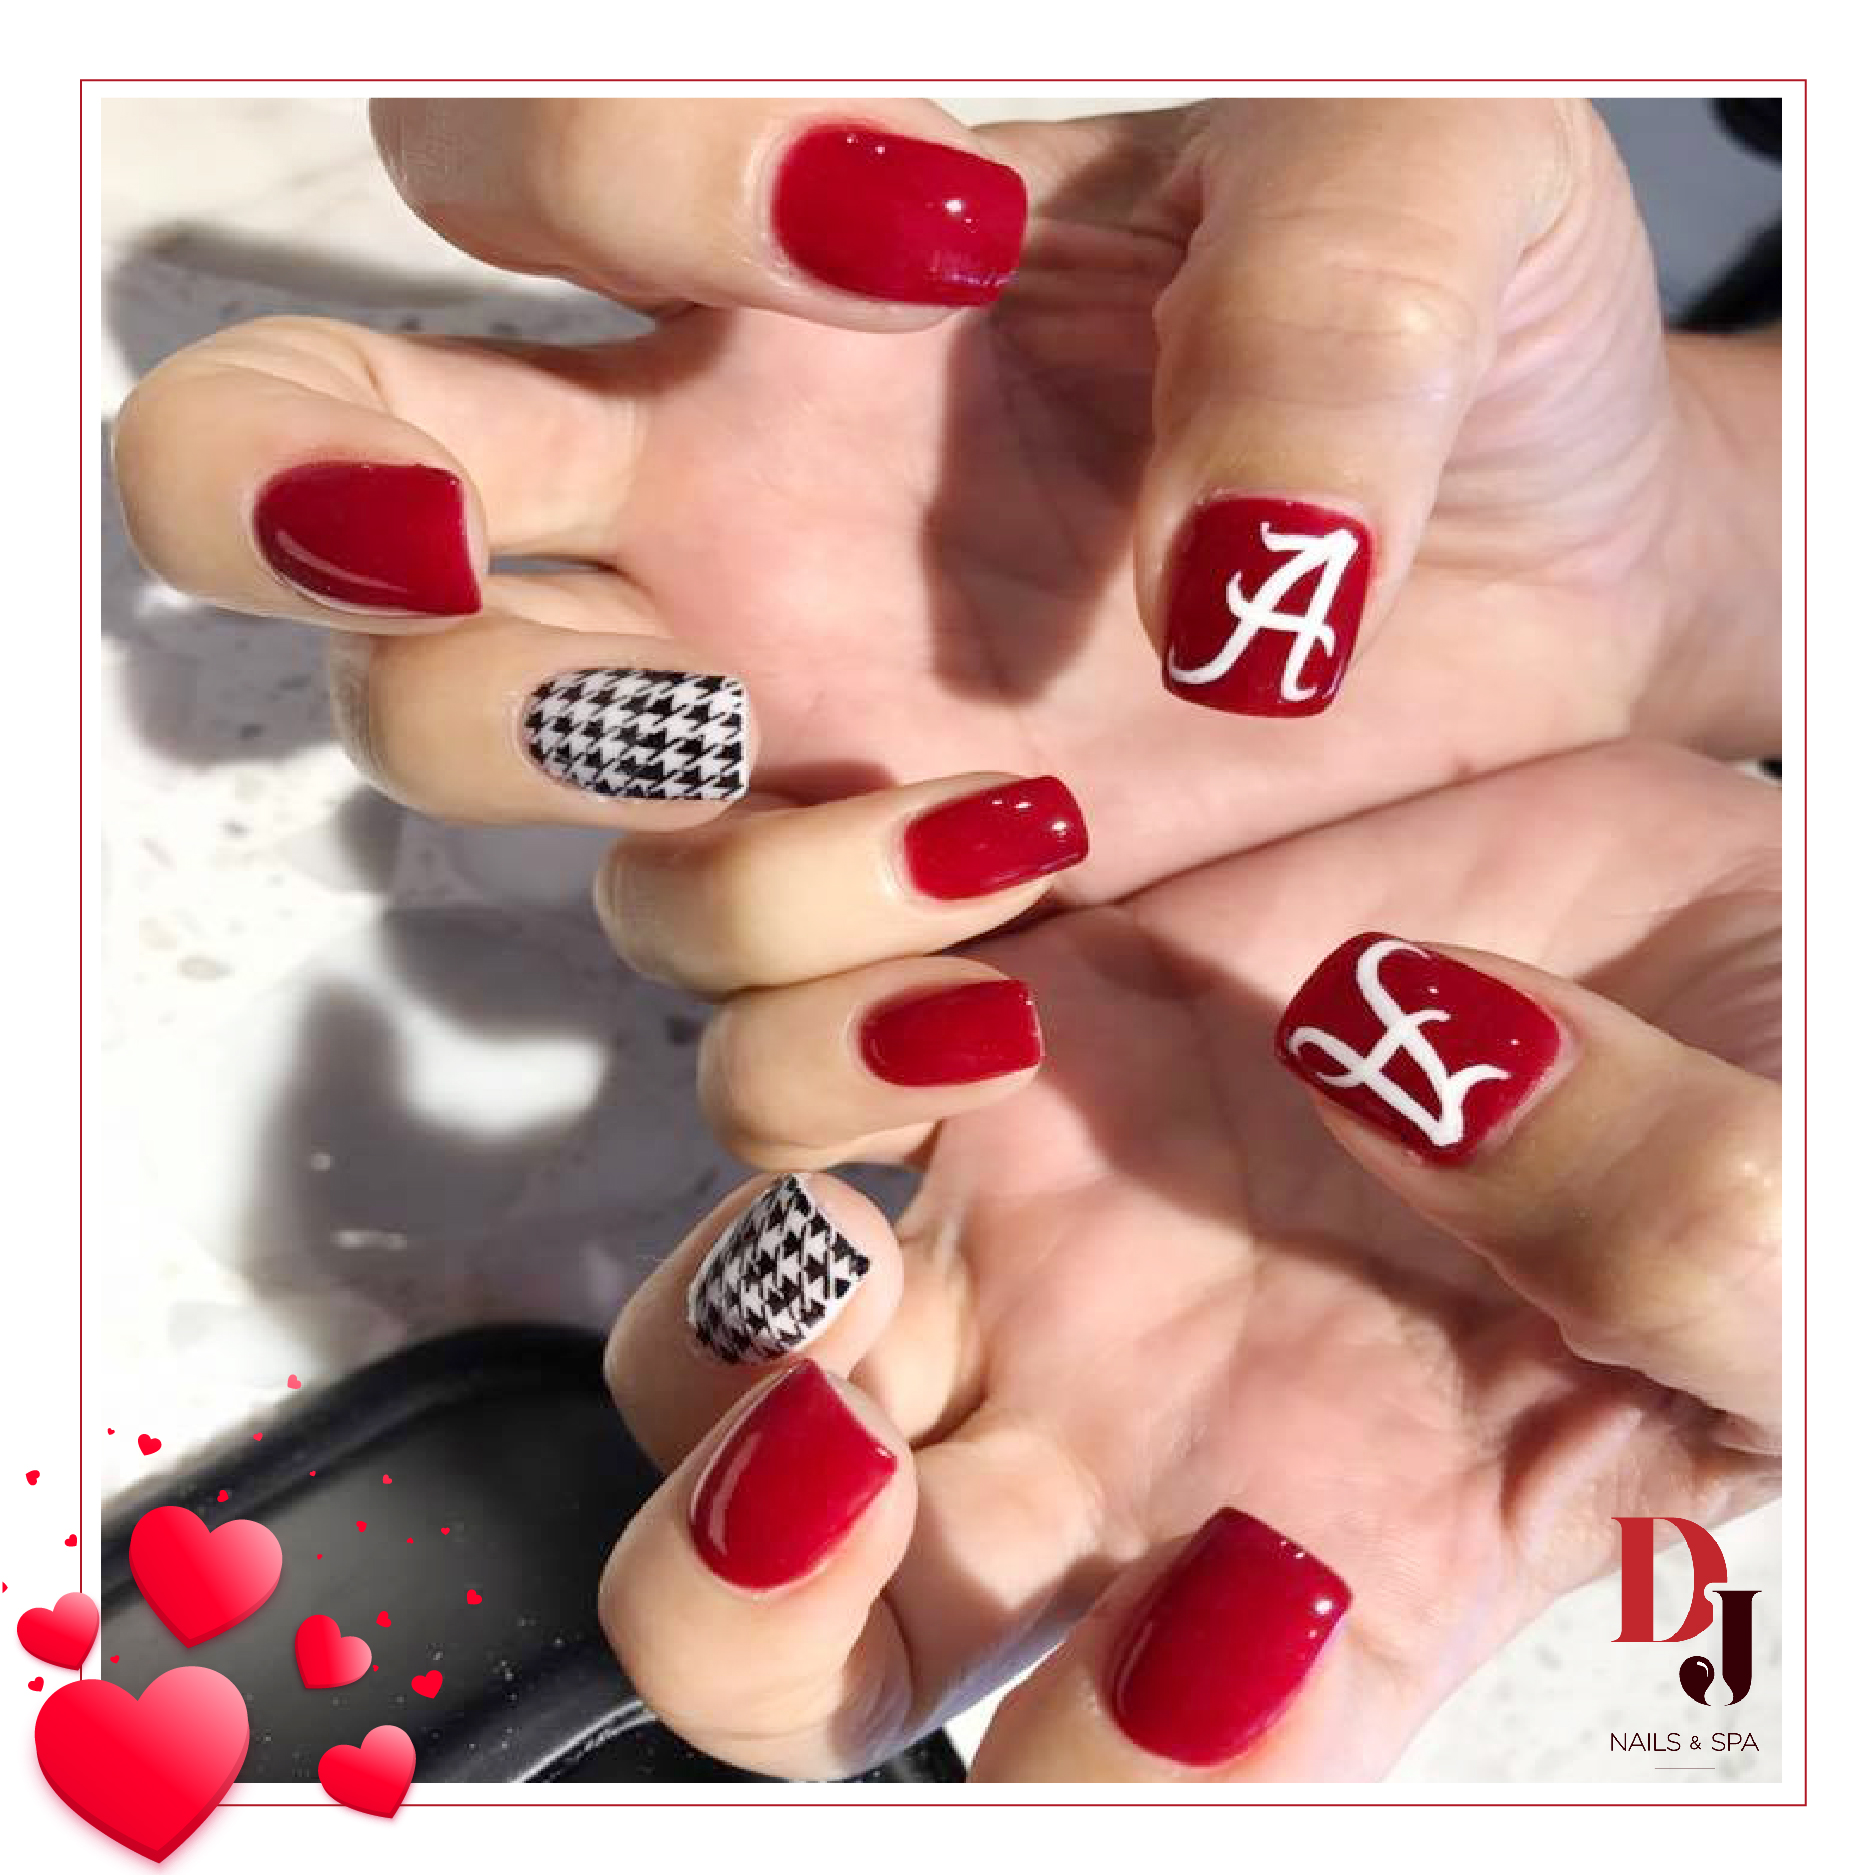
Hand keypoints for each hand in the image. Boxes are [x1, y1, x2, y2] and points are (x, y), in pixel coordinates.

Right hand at [114, 99, 1776, 901]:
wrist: (1561, 562)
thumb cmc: (1477, 331)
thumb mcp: (1433, 211)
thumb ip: (1315, 332)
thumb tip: (1223, 596)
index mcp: (796, 248)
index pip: (494, 153)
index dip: (614, 183)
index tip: (915, 234)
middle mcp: (707, 481)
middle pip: (291, 467)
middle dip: (340, 527)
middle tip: (665, 630)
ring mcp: (769, 708)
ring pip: (470, 764)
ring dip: (690, 835)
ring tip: (1010, 826)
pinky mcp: (875, 906)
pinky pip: (707, 1014)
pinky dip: (814, 1034)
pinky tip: (1010, 982)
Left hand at [588, 736, 1777, 1779]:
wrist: (1700, 899)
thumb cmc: (1785, 1099)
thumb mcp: (1804, 1241)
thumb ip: (1669, 1243)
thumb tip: (1420, 1085)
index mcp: (1319, 1559)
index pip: (1095, 1783)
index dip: (1088, 1763)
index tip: (1211, 1582)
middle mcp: (1118, 1422)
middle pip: (776, 1621)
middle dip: (734, 1572)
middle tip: (849, 1429)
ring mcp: (1031, 1219)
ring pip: (715, 1335)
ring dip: (735, 1270)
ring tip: (922, 1115)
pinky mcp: (1001, 1011)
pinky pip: (758, 1030)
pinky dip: (792, 971)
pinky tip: (976, 896)